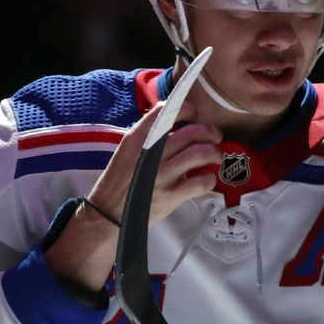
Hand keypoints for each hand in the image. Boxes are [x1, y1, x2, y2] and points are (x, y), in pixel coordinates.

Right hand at [45, 101, 221, 291]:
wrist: (108, 214)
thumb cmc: (120, 181)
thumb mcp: (127, 151)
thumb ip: (148, 136)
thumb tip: (175, 122)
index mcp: (137, 139)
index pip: (166, 112)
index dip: (187, 109)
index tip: (194, 114)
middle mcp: (150, 153)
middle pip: (191, 132)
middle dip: (209, 131)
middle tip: (214, 136)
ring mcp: (161, 175)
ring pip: (199, 153)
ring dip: (214, 152)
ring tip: (215, 156)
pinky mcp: (171, 196)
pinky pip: (200, 182)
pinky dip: (209, 178)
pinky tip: (207, 178)